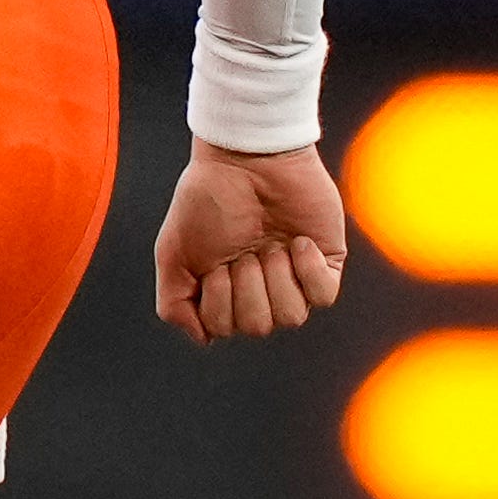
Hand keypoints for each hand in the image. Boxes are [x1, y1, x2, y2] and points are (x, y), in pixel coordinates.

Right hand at [154, 139, 347, 342]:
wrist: (248, 158)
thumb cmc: (207, 197)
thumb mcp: (173, 250)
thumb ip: (174, 303)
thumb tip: (205, 340)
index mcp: (222, 288)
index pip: (223, 327)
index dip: (217, 298)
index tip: (214, 259)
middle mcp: (258, 288)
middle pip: (259, 326)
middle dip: (246, 285)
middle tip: (243, 249)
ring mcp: (293, 276)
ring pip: (291, 317)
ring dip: (275, 276)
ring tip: (269, 244)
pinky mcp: (325, 263)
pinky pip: (324, 296)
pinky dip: (308, 270)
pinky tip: (296, 242)